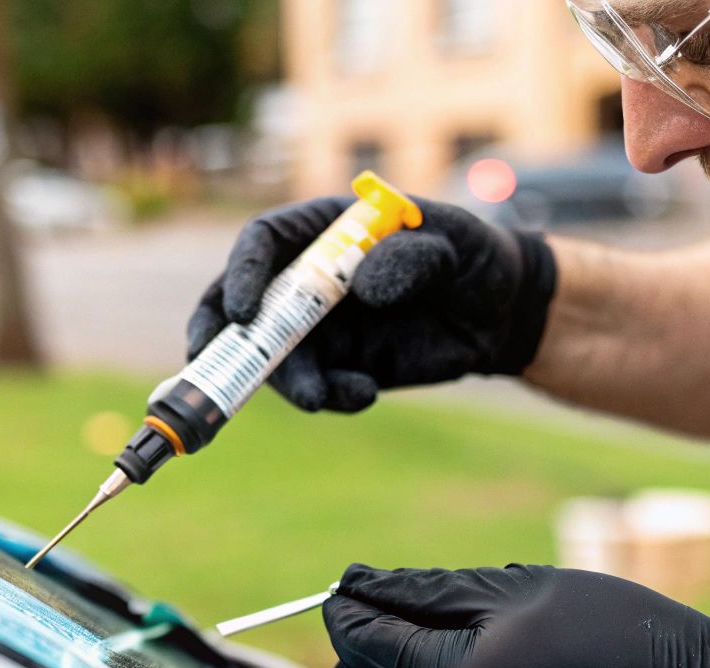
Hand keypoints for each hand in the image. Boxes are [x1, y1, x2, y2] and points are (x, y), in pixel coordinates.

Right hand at [186, 196, 557, 412]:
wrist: (499, 312)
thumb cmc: (473, 258)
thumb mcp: (456, 245)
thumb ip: (413, 257)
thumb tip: (362, 288)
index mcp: (328, 228)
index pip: (265, 241)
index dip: (243, 272)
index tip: (241, 311)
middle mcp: (310, 275)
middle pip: (242, 300)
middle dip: (218, 335)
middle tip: (210, 365)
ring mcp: (321, 324)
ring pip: (273, 355)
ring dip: (285, 380)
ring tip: (322, 397)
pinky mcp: (341, 364)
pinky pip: (315, 385)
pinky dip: (328, 396)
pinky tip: (363, 393)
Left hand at [322, 564, 709, 667]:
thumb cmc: (607, 628)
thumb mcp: (509, 589)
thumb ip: (421, 591)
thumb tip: (355, 583)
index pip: (360, 645)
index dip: (346, 606)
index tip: (352, 577)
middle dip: (364, 642)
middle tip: (400, 597)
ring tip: (455, 624)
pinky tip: (474, 658)